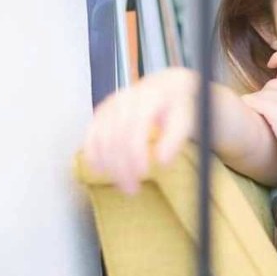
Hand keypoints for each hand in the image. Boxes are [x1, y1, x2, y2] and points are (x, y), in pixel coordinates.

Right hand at [82, 67, 195, 194]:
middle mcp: (125, 99)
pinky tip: (98, 169)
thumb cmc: (178, 106)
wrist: (166, 86)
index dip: (135, 152)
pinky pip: (91, 133)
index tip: (142, 173)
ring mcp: (111, 105)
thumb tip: (162, 162)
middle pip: (116, 136)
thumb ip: (174, 140)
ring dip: (109, 165)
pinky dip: (92, 153)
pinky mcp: (102, 111)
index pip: (135, 127)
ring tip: (122, 185)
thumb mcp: (185, 120)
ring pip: (102, 137)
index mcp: (148, 98)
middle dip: (121, 166)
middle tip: (132, 189)